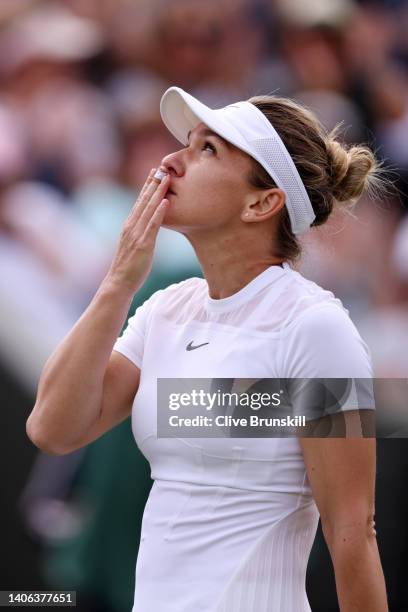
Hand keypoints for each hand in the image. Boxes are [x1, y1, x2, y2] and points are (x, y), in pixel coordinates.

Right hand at [106, 167, 169, 293]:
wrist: (119, 282)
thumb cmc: (128, 267)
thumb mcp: (134, 246)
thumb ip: (140, 234)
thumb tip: (149, 228)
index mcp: (129, 225)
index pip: (139, 201)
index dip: (147, 185)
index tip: (154, 171)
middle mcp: (131, 226)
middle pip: (143, 200)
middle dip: (153, 182)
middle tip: (161, 166)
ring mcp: (136, 234)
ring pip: (148, 208)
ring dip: (158, 192)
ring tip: (166, 178)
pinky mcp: (143, 244)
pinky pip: (152, 225)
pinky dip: (159, 212)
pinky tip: (165, 202)